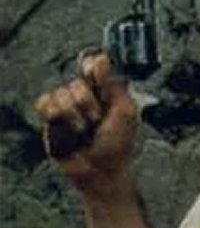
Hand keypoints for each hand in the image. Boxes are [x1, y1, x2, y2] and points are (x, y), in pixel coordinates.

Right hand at [35, 54, 138, 200]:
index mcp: (105, 91)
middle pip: (76, 83)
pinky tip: (69, 130)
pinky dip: (58, 118)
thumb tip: (100, 57)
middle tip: (98, 121)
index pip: (93, 66)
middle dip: (89, 105)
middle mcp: (84, 96)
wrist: (101, 170)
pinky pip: (45, 105)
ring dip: (75, 116)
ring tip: (84, 131)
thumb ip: (112, 84)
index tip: (93, 70)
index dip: (91, 67)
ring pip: (60, 94)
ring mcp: (66, 107)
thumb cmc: (118, 143)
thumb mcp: (124, 110)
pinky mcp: (51, 121)